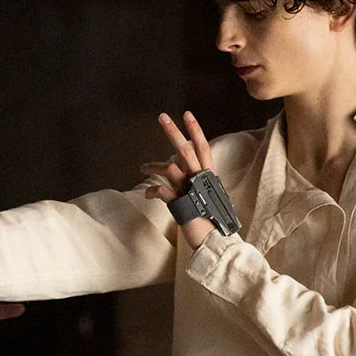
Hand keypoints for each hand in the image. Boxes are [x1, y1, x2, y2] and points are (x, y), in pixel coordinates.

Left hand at [140, 110, 219, 249]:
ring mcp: (191, 190)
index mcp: (208, 176)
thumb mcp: (203, 196)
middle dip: (173, 132)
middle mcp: (201, 180)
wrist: (214, 241)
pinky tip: (149, 195)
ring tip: (142, 168)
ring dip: (154, 165)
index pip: (203, 148)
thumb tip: (180, 174)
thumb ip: (193, 183)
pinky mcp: (182, 205)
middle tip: (162, 117)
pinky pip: (163, 192)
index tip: (186, 115)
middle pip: (186, 150)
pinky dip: (154, 191)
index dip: (195, 130)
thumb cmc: (208, 219)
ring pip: (171, 168)